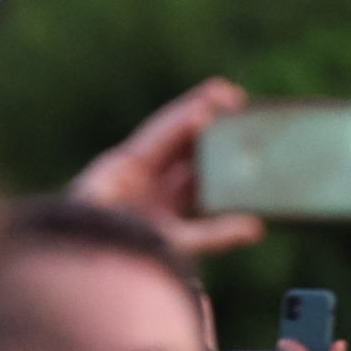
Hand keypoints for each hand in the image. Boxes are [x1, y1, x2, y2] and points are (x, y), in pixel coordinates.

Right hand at [69, 77, 262, 254]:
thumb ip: (218, 233)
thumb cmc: (132, 257)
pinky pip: (156, 135)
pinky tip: (201, 110)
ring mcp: (135, 170)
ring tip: (226, 93)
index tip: (248, 138)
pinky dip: (178, 121)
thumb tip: (258, 227)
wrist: (92, 256)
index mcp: (163, 207)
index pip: (198, 175)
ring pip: (171, 134)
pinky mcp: (123, 160)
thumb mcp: (184, 243)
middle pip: (186, 147)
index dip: (221, 155)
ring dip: (197, 111)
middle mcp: (150, 185)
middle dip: (211, 127)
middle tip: (241, 106)